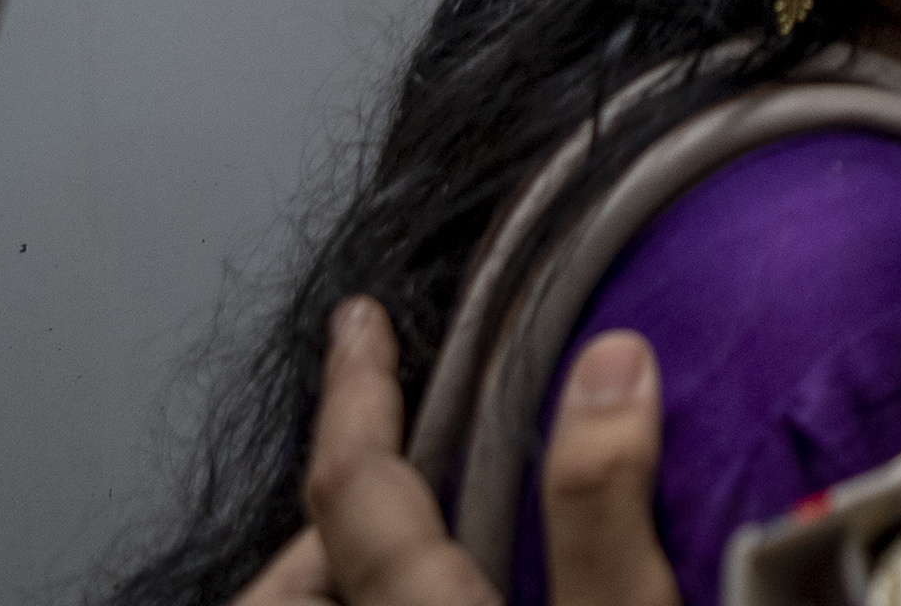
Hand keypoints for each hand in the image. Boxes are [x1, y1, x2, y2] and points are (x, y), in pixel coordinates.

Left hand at [229, 300, 669, 605]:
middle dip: (326, 497)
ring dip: (335, 569)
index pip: (348, 483)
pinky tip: (440, 595)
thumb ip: (602, 505)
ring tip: (410, 531)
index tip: (358, 322)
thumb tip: (610, 361)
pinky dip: (365, 598)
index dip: (352, 389)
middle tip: (372, 447)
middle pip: (290, 574)